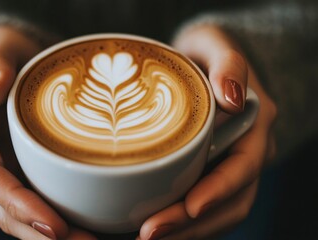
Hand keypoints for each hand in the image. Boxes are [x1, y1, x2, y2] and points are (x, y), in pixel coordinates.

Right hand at [0, 25, 96, 239]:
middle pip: (0, 205)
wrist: (7, 61)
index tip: (53, 226)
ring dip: (47, 233)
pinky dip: (53, 217)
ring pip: (15, 210)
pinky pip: (32, 197)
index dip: (16, 203)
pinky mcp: (19, 167)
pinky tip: (84, 226)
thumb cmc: (3, 50)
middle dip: (36, 230)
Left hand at [137, 25, 276, 238]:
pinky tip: (151, 228)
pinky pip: (200, 207)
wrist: (200, 65)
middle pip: (230, 201)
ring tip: (146, 238)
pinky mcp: (207, 174)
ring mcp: (226, 167)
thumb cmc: (203, 54)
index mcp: (253, 124)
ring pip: (216, 213)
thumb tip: (231, 98)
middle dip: (193, 224)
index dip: (220, 190)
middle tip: (150, 233)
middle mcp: (245, 152)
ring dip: (185, 232)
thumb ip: (228, 63)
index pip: (243, 167)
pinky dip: (180, 225)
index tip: (190, 207)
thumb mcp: (215, 45)